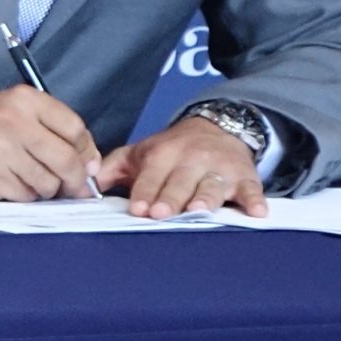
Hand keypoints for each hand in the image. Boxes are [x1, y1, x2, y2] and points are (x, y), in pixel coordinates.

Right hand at [0, 85, 100, 201]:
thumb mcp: (14, 112)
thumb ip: (53, 130)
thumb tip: (92, 166)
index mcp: (23, 99)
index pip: (76, 128)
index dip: (86, 152)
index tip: (86, 165)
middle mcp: (13, 120)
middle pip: (67, 160)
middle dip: (74, 179)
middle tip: (71, 187)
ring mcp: (1, 150)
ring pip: (49, 183)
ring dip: (44, 189)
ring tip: (26, 178)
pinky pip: (27, 196)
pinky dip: (23, 195)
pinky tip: (8, 183)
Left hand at [97, 115, 266, 218]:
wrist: (218, 127)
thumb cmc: (173, 149)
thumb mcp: (140, 152)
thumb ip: (113, 168)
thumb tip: (84, 183)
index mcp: (163, 154)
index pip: (150, 176)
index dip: (144, 192)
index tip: (138, 209)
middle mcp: (191, 160)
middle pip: (180, 182)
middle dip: (171, 197)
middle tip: (162, 213)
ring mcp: (220, 169)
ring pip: (212, 186)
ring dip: (206, 198)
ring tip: (200, 210)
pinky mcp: (245, 178)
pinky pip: (251, 190)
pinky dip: (254, 200)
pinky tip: (255, 212)